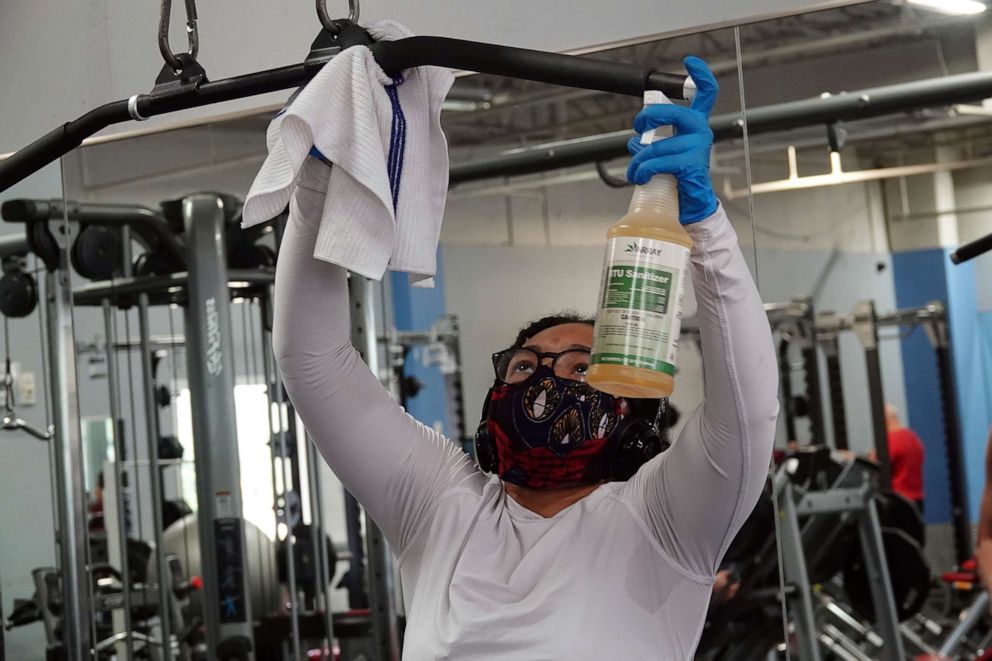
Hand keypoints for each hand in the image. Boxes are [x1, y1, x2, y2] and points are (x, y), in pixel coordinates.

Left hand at [626, 56, 718, 223]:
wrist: (690, 205)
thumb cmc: (678, 177)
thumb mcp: (663, 154)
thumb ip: (651, 141)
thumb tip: (635, 139)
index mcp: (695, 125)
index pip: (705, 94)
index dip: (700, 75)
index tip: (690, 61)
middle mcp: (700, 132)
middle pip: (673, 112)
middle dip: (648, 118)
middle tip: (637, 128)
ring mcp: (698, 147)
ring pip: (656, 146)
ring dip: (638, 161)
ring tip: (635, 172)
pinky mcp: (691, 164)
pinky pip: (658, 161)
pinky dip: (643, 170)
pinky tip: (641, 177)